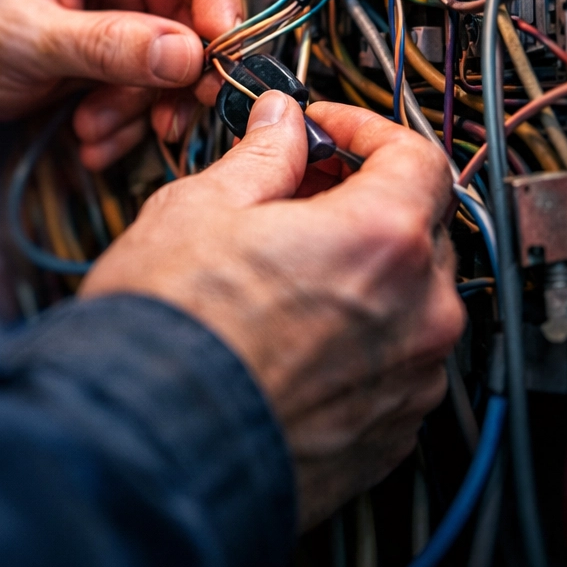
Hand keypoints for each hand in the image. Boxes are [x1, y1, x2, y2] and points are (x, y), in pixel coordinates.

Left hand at [0, 0, 241, 168]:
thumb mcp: (29, 35)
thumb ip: (109, 44)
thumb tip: (186, 52)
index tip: (224, 51)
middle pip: (187, 10)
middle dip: (176, 70)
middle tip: (175, 113)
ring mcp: (110, 6)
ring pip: (169, 56)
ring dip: (141, 103)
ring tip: (96, 128)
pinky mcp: (103, 49)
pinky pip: (140, 82)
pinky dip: (123, 116)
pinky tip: (92, 136)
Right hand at [79, 93, 461, 529]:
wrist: (146, 440)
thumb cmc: (168, 329)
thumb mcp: (199, 207)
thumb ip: (261, 158)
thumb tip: (279, 126)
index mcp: (381, 240)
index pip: (416, 157)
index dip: (366, 131)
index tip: (327, 133)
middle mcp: (417, 313)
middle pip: (419, 231)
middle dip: (362, 203)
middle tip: (294, 197)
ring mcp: (408, 382)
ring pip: (407, 304)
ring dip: (361, 277)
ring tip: (281, 274)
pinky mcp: (387, 435)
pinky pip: (389, 368)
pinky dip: (354, 343)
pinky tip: (286, 336)